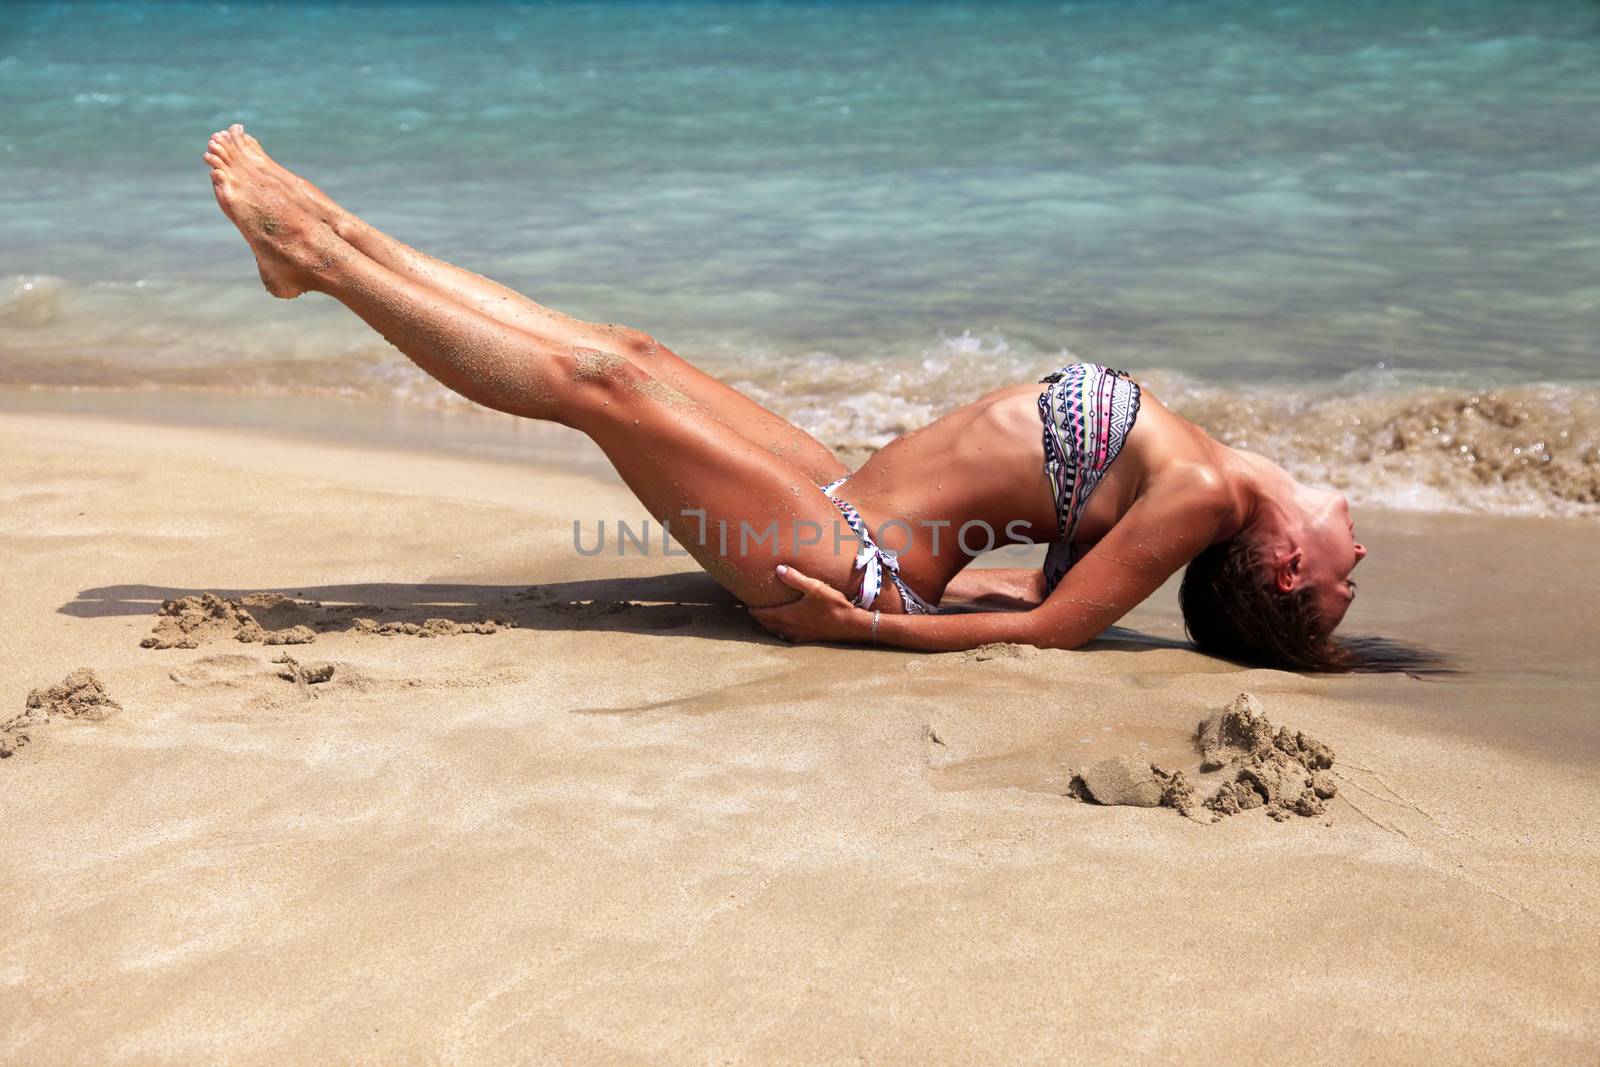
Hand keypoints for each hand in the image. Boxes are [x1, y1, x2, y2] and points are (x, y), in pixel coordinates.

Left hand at [748, 565, 864, 643]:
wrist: (850, 625)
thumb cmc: (833, 605)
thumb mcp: (814, 587)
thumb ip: (795, 578)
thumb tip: (778, 569)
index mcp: (786, 615)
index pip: (761, 614)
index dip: (752, 608)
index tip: (746, 600)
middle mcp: (788, 628)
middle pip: (765, 624)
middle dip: (758, 616)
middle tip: (753, 607)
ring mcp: (796, 635)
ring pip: (774, 631)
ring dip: (768, 623)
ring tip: (765, 615)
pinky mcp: (805, 639)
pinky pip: (785, 636)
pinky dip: (779, 630)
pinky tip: (784, 625)